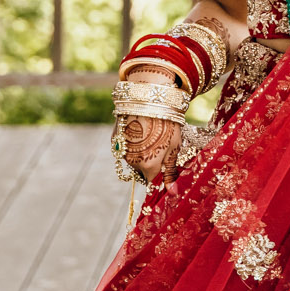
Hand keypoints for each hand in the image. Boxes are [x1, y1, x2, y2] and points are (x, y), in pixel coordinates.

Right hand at [116, 65, 182, 182]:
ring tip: (153, 136)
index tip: (167, 177)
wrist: (147, 97)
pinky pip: (125, 150)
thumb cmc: (166, 121)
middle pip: (143, 173)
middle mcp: (132, 162)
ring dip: (142, 156)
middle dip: (152, 167)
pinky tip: (141, 131)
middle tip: (163, 149)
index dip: (161, 182)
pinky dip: (132, 146)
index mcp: (148, 166)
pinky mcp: (115, 140)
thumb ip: (170, 171)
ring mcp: (121, 151)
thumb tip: (172, 193)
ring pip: (133, 161)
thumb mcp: (174, 146)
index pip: (153, 185)